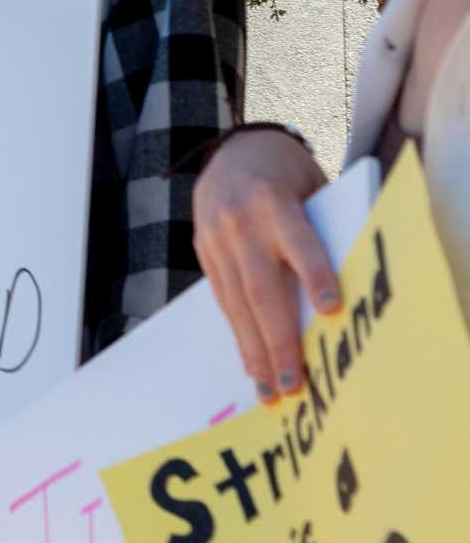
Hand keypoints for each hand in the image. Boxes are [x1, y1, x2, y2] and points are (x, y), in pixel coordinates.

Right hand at [192, 129, 336, 400]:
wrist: (230, 151)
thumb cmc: (288, 175)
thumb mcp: (312, 188)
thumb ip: (322, 230)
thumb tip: (338, 297)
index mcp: (273, 201)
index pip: (298, 242)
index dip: (315, 274)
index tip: (332, 310)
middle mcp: (239, 222)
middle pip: (261, 287)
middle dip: (277, 340)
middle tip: (293, 384)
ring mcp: (215, 238)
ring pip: (236, 302)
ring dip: (254, 350)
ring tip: (270, 390)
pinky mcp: (204, 251)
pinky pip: (222, 298)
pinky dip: (239, 332)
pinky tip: (251, 363)